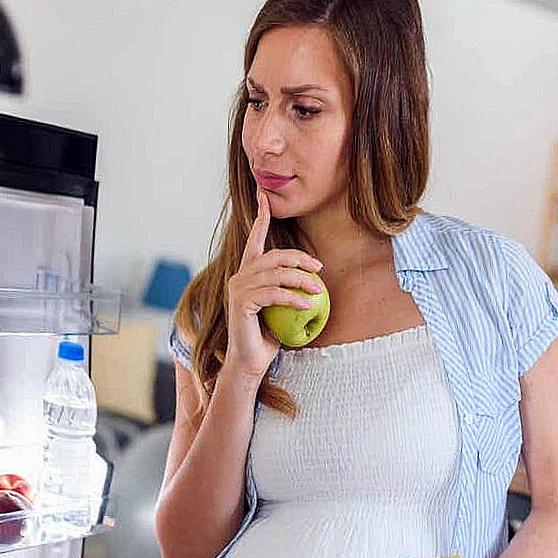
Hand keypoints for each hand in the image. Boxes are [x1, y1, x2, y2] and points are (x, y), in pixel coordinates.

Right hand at [223, 184, 323, 380]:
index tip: (263, 196)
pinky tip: (308, 303)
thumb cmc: (269, 337)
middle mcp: (240, 276)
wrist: (251, 361)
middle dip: (299, 258)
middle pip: (273, 256)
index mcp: (248, 273)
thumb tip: (316, 280)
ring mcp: (238, 288)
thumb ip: (291, 290)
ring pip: (275, 274)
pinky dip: (293, 297)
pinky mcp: (241, 302)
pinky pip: (273, 293)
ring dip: (301, 280)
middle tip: (319, 269)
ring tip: (318, 290)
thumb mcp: (284, 309)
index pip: (254, 240)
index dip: (260, 217)